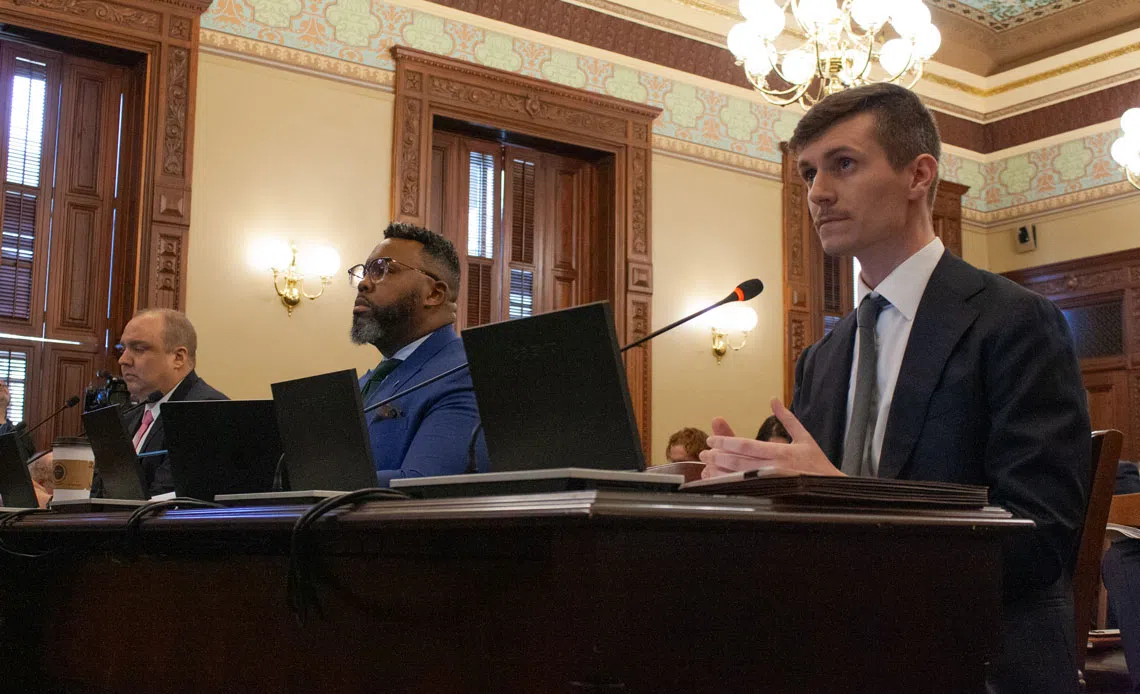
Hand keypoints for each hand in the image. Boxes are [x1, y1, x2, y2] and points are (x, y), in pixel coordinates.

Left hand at [699, 398, 841, 477]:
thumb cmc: (818, 464)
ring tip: (706, 466)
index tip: (712, 439)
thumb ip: (787, 419)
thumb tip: (773, 400)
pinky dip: (728, 486)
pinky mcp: (771, 496)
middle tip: (703, 453)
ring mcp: (772, 485)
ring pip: (739, 477)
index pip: (746, 445)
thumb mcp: (805, 437)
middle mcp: (774, 468)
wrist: (833, 491)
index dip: (726, 441)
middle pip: (738, 462)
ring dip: (719, 472)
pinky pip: (745, 490)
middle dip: (717, 456)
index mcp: (781, 452)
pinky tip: (718, 482)